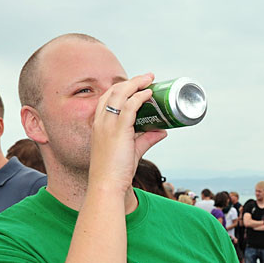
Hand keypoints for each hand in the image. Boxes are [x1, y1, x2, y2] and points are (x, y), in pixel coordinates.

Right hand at [89, 73, 167, 191]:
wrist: (107, 185)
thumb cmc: (116, 171)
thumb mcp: (132, 151)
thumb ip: (147, 139)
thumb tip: (163, 131)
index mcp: (100, 125)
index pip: (108, 98)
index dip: (122, 88)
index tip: (137, 84)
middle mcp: (101, 121)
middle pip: (114, 91)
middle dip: (131, 81)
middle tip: (148, 77)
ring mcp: (108, 125)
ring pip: (120, 94)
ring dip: (136, 84)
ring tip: (150, 80)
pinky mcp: (118, 131)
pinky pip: (128, 107)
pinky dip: (139, 97)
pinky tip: (148, 93)